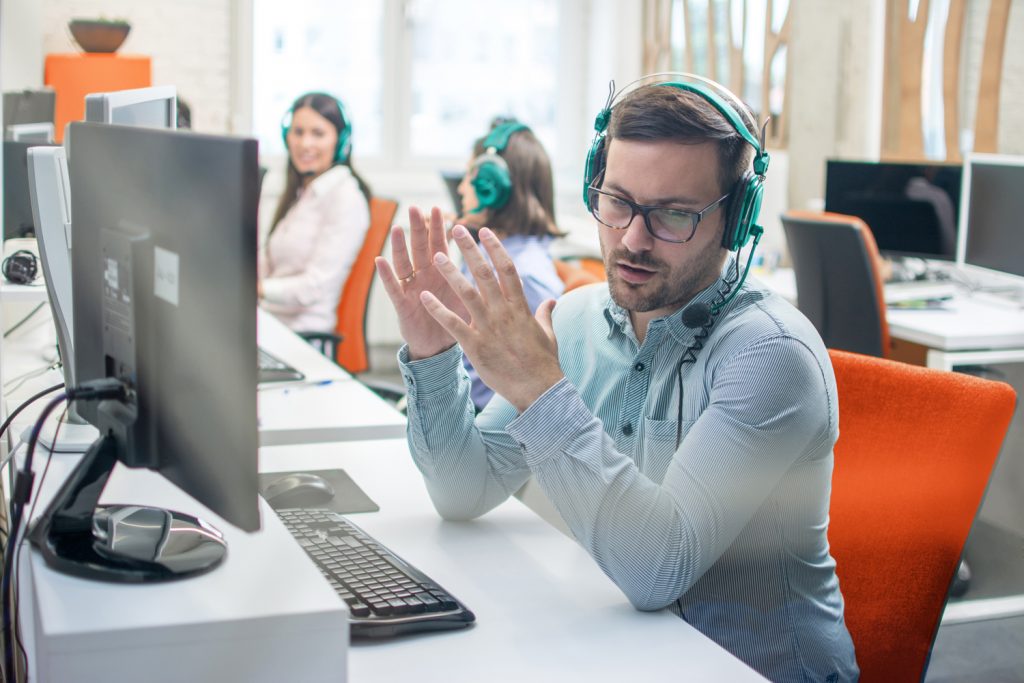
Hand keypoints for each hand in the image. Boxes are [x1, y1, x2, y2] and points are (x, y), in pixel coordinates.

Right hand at [375, 206, 469, 359]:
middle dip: (418, 229)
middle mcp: (425, 276)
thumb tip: (511, 270)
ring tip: (396, 228)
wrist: (440, 346)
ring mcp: (412, 288)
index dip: (438, 228)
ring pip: (404, 263)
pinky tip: (379, 260)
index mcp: (442, 272)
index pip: (440, 245)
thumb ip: (481, 281)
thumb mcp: (470, 297)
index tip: (439, 209)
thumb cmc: (456, 319)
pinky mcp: (402, 305)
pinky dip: (386, 275)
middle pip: (420, 248)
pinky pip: (393, 288)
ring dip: (399, 246)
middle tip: (415, 208)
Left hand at [420, 225, 562, 412]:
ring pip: (466, 293)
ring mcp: (488, 328)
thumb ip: (545, 313)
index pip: (506, 269)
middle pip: (484, 273)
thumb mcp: (547, 333)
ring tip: (435, 255)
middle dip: (469, 249)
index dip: (495, 247)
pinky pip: (452, 324)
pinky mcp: (475, 346)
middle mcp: (503, 312)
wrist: (538, 390)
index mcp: (521, 307)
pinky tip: (424, 297)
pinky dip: (437, 309)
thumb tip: (552, 300)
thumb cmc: (544, 362)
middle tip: (456, 229)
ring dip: (450, 272)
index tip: (484, 231)